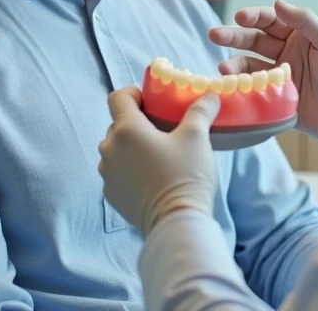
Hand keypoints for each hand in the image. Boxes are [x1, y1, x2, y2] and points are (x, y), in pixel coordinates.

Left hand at [97, 87, 220, 235]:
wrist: (177, 223)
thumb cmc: (185, 176)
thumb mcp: (197, 137)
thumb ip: (200, 111)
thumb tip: (210, 95)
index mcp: (126, 130)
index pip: (118, 97)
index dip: (135, 94)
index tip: (152, 103)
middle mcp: (109, 149)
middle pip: (118, 124)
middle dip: (137, 123)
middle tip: (163, 131)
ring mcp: (107, 174)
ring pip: (116, 149)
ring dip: (132, 147)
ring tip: (158, 157)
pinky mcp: (111, 195)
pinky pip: (117, 172)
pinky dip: (130, 170)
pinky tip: (152, 178)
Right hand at [210, 0, 317, 146]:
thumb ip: (305, 21)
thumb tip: (278, 2)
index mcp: (297, 34)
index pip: (269, 20)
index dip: (253, 17)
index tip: (239, 17)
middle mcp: (284, 51)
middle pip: (253, 39)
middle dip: (233, 36)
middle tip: (214, 34)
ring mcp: (277, 74)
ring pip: (249, 64)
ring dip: (234, 63)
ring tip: (224, 68)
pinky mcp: (273, 96)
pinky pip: (252, 87)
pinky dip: (240, 85)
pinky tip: (231, 84)